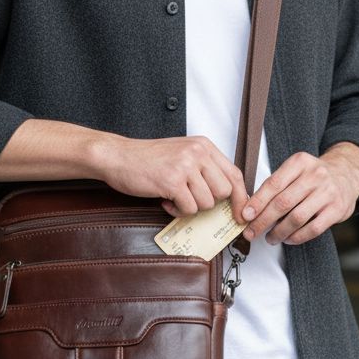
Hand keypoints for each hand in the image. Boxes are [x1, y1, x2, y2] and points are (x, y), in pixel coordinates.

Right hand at [97, 134, 249, 224]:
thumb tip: (225, 196)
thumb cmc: (147, 158)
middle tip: (191, 199)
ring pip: (207, 203)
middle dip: (209, 202)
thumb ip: (203, 169)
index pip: (234, 174)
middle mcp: (198, 153)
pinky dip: (178, 211)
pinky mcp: (172, 181)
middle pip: (224, 191)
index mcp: (203, 145)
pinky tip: (166, 201)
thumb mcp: (182, 154)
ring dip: (190, 207)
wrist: (117, 156)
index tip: (241, 213)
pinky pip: (189, 208)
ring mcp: (185, 166)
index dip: (241, 197)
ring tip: (174, 198)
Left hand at [239, 144, 358, 248]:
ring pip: (297, 217)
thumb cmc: (313, 176)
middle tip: (251, 232)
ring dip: (279, 231)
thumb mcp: (296, 170)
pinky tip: (288, 239)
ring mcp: (327, 192)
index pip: (273, 184)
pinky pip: (313, 228)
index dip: (257, 202)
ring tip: (270, 238)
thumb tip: (251, 209)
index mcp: (299, 162)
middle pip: (283, 202)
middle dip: (263, 220)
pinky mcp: (337, 209)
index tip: (245, 216)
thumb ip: (276, 185)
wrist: (346, 174)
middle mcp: (315, 175)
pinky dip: (297, 237)